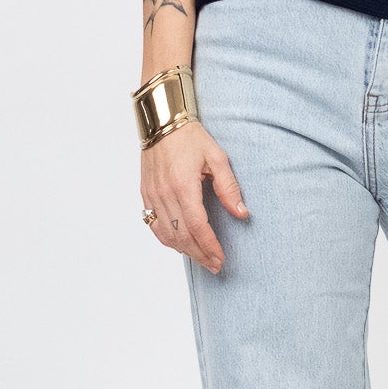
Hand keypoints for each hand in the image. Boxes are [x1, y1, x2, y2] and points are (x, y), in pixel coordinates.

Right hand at [140, 120, 248, 272]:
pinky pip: (153, 224)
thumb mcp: (217, 157)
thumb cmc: (190, 137)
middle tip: (215, 265)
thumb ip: (229, 187)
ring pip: (166, 234)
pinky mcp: (145, 194)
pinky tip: (180, 244)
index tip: (220, 259)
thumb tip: (242, 213)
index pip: (197, 226)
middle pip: (181, 236)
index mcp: (183, 185)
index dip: (209, 246)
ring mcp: (152, 195)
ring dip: (184, 250)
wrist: (161, 123)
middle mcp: (164, 194)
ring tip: (201, 258)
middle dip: (199, 254)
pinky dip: (167, 239)